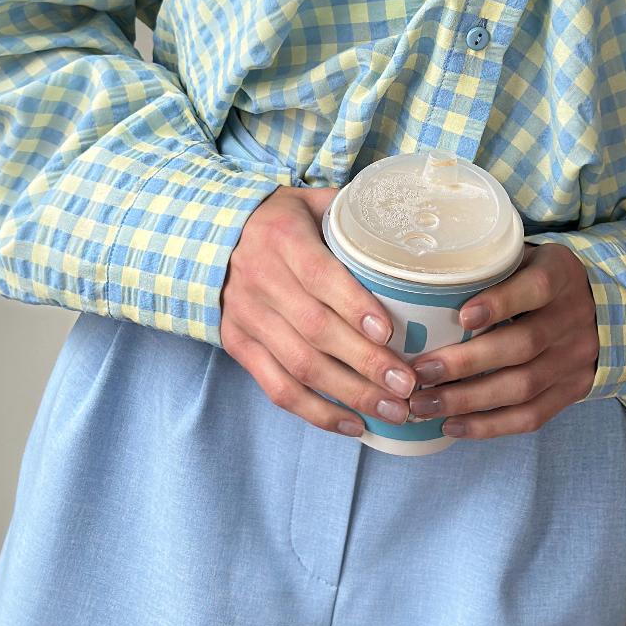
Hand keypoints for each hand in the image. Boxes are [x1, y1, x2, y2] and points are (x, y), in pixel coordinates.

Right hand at [220, 184, 418, 438]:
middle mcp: (260, 278)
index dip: (354, 306)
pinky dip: (316, 412)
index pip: (319, 275)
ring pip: (299, 364)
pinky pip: (277, 387)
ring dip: (349, 394)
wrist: (211, 234)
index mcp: (283, 238)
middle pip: (314, 328)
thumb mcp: (312, 201)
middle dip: (365, 361)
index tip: (389, 331)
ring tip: (393, 410)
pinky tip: (355, 424)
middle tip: (408, 384)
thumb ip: (354, 215)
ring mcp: (246, 316)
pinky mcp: (238, 345)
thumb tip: (414, 230)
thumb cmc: (280, 219)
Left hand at [406, 242, 599, 439]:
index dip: (500, 303)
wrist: (600, 306)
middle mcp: (574, 317)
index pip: (536, 287)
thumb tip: (424, 283)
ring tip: (424, 404)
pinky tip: (453, 425)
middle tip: (420, 372)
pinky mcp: (574, 390)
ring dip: (469, 400)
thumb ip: (489, 268)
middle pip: (523, 345)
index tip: (462, 317)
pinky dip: (490, 425)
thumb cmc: (537, 278)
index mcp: (561, 274)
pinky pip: (532, 416)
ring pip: (523, 386)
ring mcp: (576, 358)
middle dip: (466, 363)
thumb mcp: (524, 258)